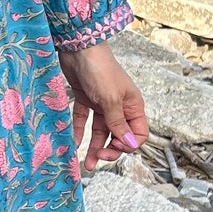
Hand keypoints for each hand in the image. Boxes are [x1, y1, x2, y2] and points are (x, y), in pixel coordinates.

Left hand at [57, 42, 148, 174]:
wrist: (78, 48)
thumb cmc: (100, 69)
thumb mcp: (111, 99)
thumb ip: (118, 123)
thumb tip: (128, 144)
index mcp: (133, 106)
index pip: (138, 134)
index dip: (128, 144)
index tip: (114, 147)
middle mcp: (119, 106)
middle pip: (118, 135)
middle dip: (110, 150)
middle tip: (97, 159)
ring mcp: (102, 103)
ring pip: (101, 131)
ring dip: (94, 147)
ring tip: (85, 164)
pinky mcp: (86, 100)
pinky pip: (84, 121)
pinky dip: (79, 132)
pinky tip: (74, 144)